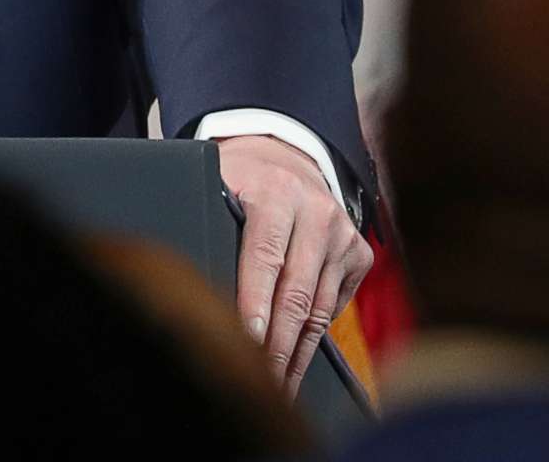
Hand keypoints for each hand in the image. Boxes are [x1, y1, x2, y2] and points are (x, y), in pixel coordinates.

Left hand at [217, 133, 372, 396]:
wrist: (288, 162)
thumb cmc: (242, 182)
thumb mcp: (219, 184)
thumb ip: (209, 221)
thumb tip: (188, 277)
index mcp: (277, 193)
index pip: (265, 255)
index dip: (255, 301)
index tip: (247, 339)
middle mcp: (318, 213)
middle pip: (296, 292)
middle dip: (277, 344)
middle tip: (262, 381)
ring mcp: (344, 235)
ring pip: (318, 308)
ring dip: (297, 352)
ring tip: (279, 385)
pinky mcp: (360, 254)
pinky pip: (334, 306)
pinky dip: (313, 335)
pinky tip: (296, 360)